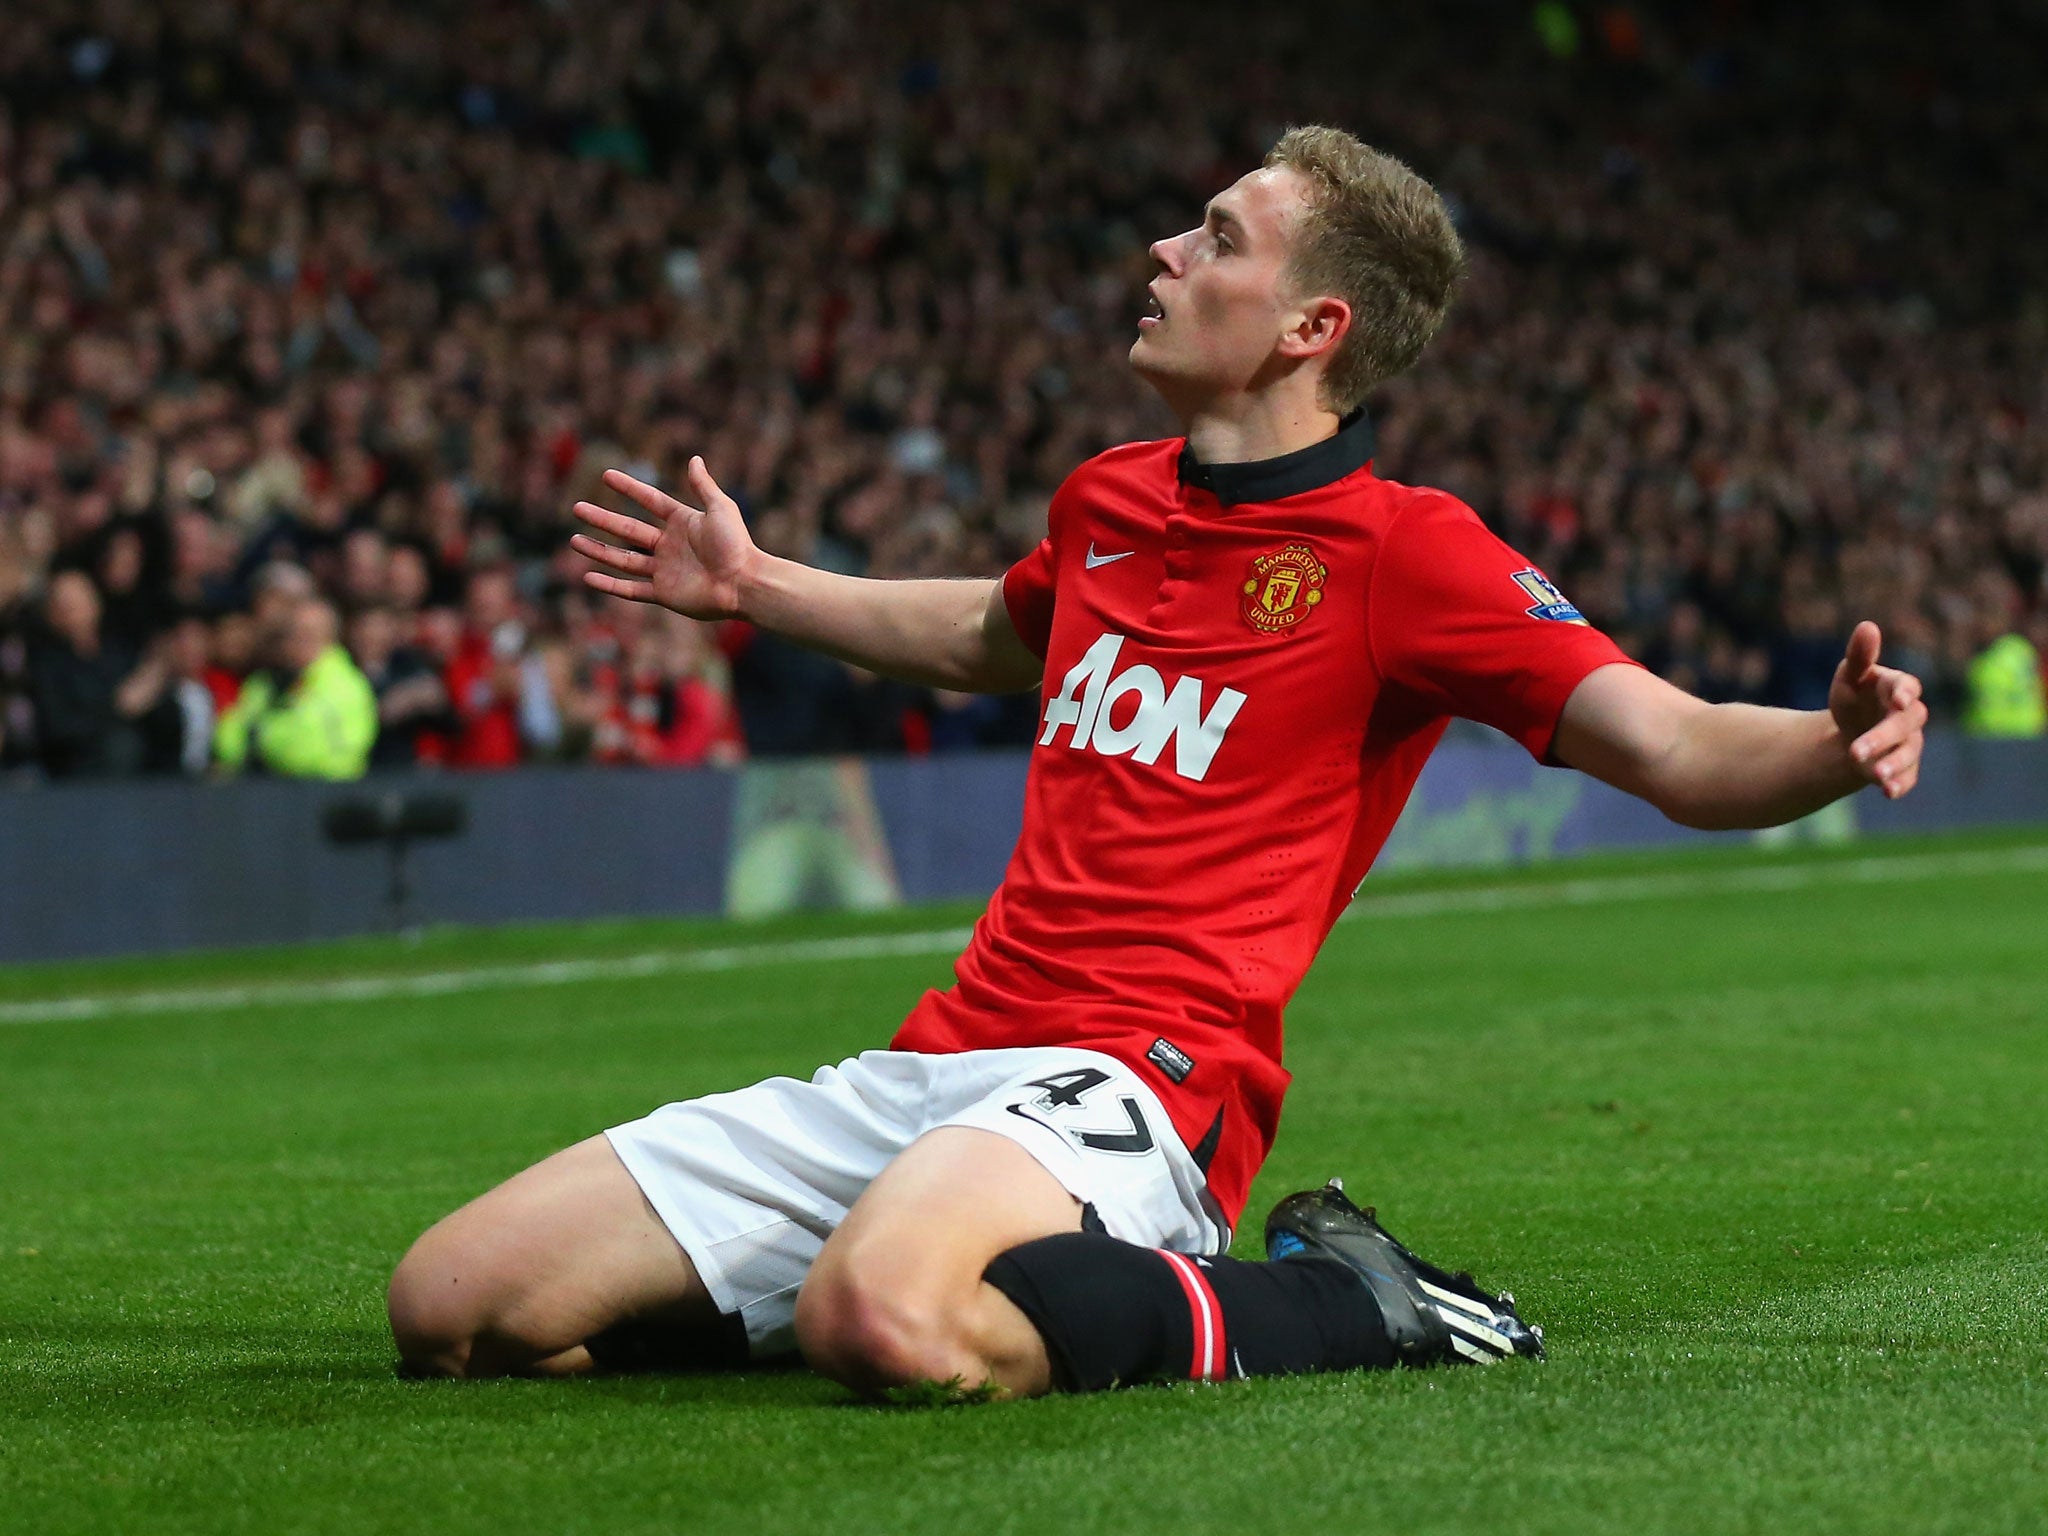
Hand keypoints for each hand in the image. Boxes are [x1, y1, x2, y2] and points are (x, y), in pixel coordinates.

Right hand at [569, 458, 758, 620]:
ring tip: (573, 540)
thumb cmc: (736, 545)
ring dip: (598, 550)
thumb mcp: (720, 508)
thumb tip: (695, 458)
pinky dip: (610, 585)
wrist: (744, 584)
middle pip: (628, 529)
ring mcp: (664, 570)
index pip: (650, 501)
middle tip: (576, 507)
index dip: (629, 488)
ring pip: (623, 558)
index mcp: (682, 522)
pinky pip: (631, 589)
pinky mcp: (663, 594)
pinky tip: (588, 577)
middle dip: (602, 519)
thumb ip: (703, 486)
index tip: (606, 475)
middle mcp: (670, 545)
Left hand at [1829, 621, 1926, 799]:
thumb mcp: (1849, 677)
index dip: (1905, 692)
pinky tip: (1888, 792)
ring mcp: (1909, 742)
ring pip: (1909, 753)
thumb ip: (1860, 656)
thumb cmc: (1853, 698)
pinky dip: (1900, 784)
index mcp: (1897, 689)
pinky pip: (1909, 777)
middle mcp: (1908, 716)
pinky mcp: (1905, 767)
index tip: (1899, 699)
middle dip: (1883, 738)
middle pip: (1904, 725)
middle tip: (1856, 752)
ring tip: (1876, 777)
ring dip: (1894, 765)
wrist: (1851, 732)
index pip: (1907, 687)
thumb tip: (1867, 626)